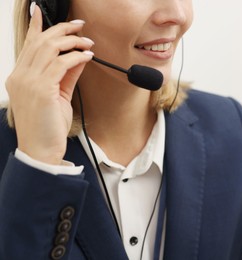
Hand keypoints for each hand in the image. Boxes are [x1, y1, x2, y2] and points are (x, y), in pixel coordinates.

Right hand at [6, 5, 93, 164]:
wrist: (41, 150)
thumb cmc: (47, 127)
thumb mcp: (58, 97)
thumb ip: (66, 76)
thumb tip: (79, 57)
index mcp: (20, 78)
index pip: (28, 45)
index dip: (36, 26)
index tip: (40, 12)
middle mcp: (20, 77)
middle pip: (40, 42)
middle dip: (61, 29)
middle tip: (80, 25)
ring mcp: (28, 82)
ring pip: (50, 49)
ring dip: (72, 41)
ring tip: (87, 41)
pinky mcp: (41, 89)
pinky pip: (61, 64)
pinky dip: (76, 57)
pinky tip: (87, 56)